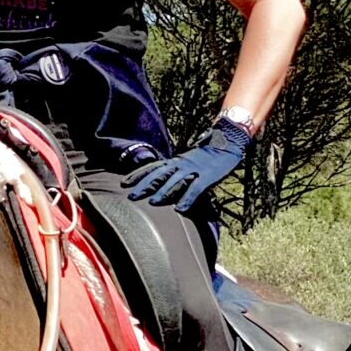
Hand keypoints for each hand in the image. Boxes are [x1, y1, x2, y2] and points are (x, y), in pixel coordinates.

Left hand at [123, 116, 252, 211]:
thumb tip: (162, 180)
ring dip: (163, 192)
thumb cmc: (207, 153)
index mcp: (175, 160)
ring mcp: (194, 170)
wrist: (227, 140)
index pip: (152, 167)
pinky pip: (195, 189)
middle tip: (131, 196)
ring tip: (152, 203)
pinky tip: (179, 209)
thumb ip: (176, 169)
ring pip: (175, 181)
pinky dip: (187, 199)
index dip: (138, 175)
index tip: (123, 183)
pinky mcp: (208, 177)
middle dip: (144, 185)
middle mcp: (181, 164)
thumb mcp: (187, 160)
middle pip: (159, 175)